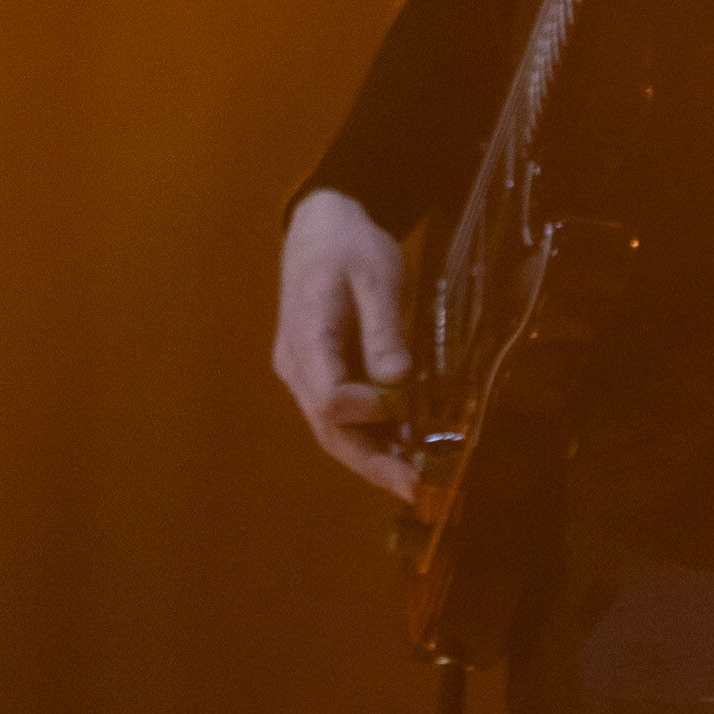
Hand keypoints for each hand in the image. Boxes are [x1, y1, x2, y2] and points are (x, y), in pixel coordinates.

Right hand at [275, 189, 416, 499]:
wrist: (321, 225)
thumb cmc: (350, 244)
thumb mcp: (377, 275)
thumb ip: (384, 329)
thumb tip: (398, 382)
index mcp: (306, 338)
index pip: (328, 398)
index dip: (367, 411)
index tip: (405, 401)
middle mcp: (296, 366)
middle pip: (328, 429)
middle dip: (373, 462)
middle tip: (417, 488)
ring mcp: (303, 373)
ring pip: (332, 430)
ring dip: (373, 457)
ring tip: (416, 478)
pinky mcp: (318, 374)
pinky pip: (339, 416)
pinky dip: (371, 436)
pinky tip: (404, 448)